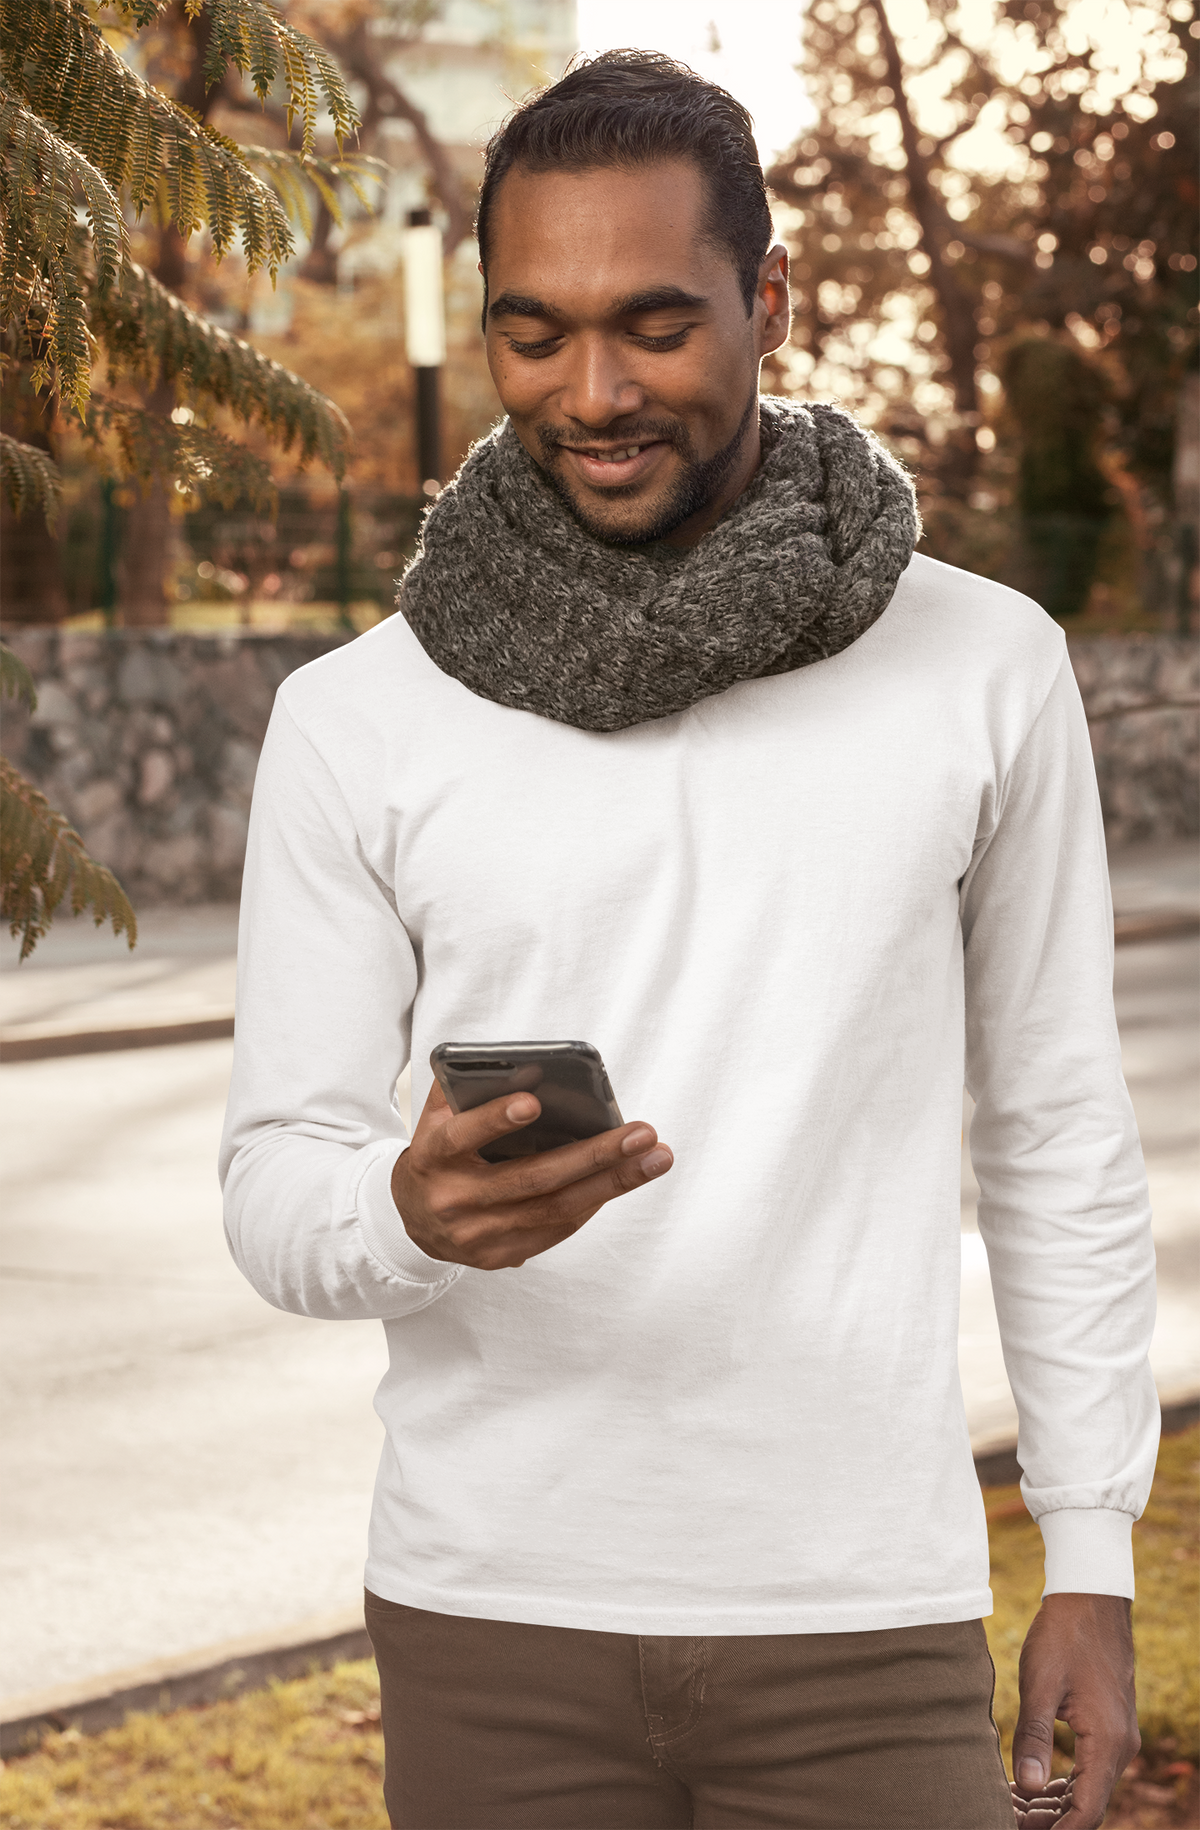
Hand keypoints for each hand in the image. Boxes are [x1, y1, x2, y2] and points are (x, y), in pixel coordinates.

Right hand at [391, 1079, 672, 1269]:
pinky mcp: (498, 1257)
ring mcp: (478, 1235)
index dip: (495, 1120)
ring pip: (555, 1209)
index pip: (461, 1137)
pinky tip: (623, 1179)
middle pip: (532, 1179)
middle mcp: (454, 1200)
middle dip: (594, 1156)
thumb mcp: (438, 1118)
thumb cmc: (438, 1152)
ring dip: (612, 1183)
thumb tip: (533, 1071)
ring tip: (654, 1157)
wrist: (409, 1218)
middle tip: (641, 1134)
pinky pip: (556, 1229)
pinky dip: (592, 1202)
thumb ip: (469, 1090)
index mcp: (432, 1158)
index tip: (535, 1102)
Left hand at [1010, 1592, 1138, 1828]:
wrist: (1090, 1598)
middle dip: (1049, 1819)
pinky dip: (1063, 1781)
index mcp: (1107, 1742)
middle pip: (1088, 1804)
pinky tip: (1032, 1782)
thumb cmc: (1063, 1637)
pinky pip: (1090, 1767)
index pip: (1087, 1810)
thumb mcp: (1041, 1685)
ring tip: (1012, 1804)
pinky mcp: (1109, 1725)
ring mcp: (1118, 1736)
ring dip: (1054, 1801)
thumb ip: (1033, 1737)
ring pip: (1088, 1787)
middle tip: (1006, 1817)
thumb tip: (1026, 1786)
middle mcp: (1120, 1746)